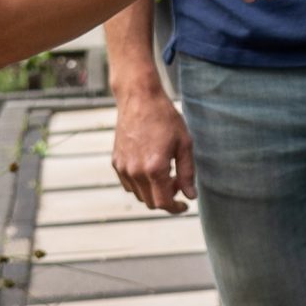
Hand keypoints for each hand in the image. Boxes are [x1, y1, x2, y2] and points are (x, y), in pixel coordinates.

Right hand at [111, 85, 196, 213]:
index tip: (184, 204)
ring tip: (164, 172)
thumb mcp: (184, 144)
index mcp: (155, 168)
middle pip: (150, 202)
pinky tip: (149, 167)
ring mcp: (123, 167)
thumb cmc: (165, 118)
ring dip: (152, 191)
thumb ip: (187, 173)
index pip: (163, 203)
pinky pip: (128, 183)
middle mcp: (135, 171)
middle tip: (177, 182)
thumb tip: (191, 196)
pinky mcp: (115, 161)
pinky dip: (140, 183)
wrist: (139, 98)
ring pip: (138, 194)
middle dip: (166, 198)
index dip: (175, 208)